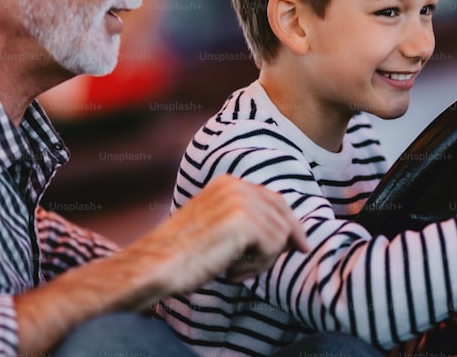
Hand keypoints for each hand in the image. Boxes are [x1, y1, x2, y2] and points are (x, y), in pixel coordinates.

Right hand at [128, 175, 309, 295]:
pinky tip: (232, 273)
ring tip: (233, 271)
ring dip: (262, 262)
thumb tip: (290, 234)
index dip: (291, 224)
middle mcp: (236, 185)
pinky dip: (257, 268)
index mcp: (228, 182)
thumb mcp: (217, 227)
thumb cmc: (182, 255)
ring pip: (280, 236)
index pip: (275, 199)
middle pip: (283, 215)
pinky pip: (273, 249)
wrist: (156, 266)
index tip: (300, 246)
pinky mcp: (244, 222)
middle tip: (259, 268)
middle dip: (282, 244)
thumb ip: (247, 221)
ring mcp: (241, 201)